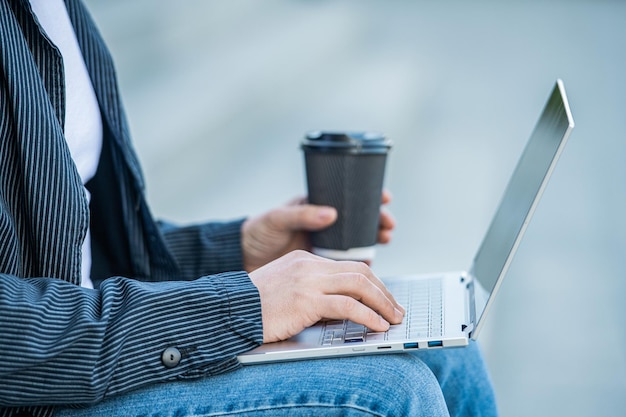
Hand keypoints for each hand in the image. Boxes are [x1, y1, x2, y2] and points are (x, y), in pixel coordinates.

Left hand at [241, 191, 395, 271]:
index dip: (369, 195)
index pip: (348, 197)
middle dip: (378, 219)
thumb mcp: (276, 219)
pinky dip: (361, 263)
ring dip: (374, 238)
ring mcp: (326, 244)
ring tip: (385, 238)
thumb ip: (302, 214)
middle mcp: (325, 225)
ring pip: (358, 240)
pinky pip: (347, 263)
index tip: (384, 197)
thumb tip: (331, 213)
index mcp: (315, 207)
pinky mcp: (323, 265)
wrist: (243, 259)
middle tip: (389, 223)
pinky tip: (370, 262)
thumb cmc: (257, 232)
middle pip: (360, 219)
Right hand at [249, 250, 404, 342]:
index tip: (383, 298)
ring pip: (359, 285)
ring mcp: (309, 280)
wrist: (229, 309)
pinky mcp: (307, 299)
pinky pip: (348, 305)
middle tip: (396, 309)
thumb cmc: (254, 306)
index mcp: (306, 260)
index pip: (349, 266)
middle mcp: (310, 265)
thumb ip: (312, 292)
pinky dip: (368, 316)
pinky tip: (377, 325)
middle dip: (383, 292)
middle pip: (360, 272)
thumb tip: (342, 308)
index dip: (372, 283)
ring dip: (382, 304)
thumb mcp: (286, 289)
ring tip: (394, 319)